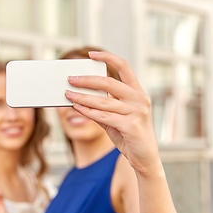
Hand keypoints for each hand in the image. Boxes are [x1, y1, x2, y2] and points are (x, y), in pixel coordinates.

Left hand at [65, 51, 160, 176]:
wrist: (145, 158)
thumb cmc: (129, 134)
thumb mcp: (116, 117)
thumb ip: (102, 105)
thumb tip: (78, 96)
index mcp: (137, 92)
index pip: (124, 67)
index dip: (108, 57)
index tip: (91, 54)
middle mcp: (139, 99)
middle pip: (109, 82)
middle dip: (87, 80)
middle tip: (70, 79)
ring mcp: (137, 112)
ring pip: (103, 101)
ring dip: (82, 97)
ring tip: (68, 94)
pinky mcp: (131, 126)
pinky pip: (104, 117)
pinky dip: (88, 112)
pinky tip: (77, 108)